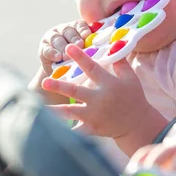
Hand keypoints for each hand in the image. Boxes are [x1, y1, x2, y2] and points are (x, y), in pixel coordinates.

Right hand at [38, 20, 91, 74]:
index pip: (80, 25)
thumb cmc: (78, 61)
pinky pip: (47, 49)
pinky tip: (57, 57)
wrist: (61, 73)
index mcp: (76, 28)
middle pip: (68, 31)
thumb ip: (91, 46)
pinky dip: (52, 53)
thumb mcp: (86, 52)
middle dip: (74, 38)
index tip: (87, 36)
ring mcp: (52, 38)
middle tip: (80, 45)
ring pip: (57, 39)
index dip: (83, 30)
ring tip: (68, 55)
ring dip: (63, 47)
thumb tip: (104, 46)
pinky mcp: (43, 48)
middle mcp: (63, 30)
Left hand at [43, 45, 166, 152]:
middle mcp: (99, 100)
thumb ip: (120, 62)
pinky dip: (63, 131)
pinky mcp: (91, 128)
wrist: (137, 124)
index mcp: (108, 85)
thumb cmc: (134, 97)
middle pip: (75, 92)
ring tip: (38, 107)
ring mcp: (94, 116)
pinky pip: (75, 131)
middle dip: (59, 87)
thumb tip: (115, 43)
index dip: (80, 57)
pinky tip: (49, 130)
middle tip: (45, 81)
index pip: (92, 68)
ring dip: (54, 109)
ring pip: (70, 112)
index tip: (68, 48)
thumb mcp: (130, 78)